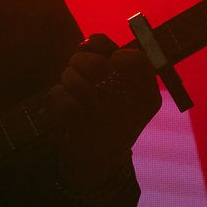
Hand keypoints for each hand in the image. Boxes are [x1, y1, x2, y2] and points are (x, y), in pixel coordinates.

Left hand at [57, 35, 161, 152]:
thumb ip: (111, 58)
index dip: (114, 53)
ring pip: (76, 78)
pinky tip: (64, 99)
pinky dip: (58, 92)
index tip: (108, 62)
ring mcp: (105, 120)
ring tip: (71, 83)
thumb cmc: (111, 116)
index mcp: (148, 99)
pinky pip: (61, 94)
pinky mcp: (80, 128)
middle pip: (98, 64)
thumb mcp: (125, 91)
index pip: (134, 58)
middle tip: (77, 66)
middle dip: (80, 60)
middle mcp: (130, 110)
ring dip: (67, 75)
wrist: (100, 164)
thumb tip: (87, 42)